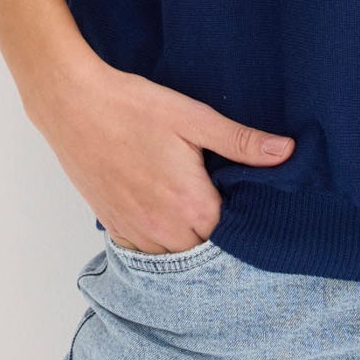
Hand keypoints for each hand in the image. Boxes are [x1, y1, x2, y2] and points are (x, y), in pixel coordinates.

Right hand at [25, 47, 294, 252]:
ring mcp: (134, 231)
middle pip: (205, 249)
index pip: (234, 233)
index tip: (246, 199)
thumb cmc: (133, 106)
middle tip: (219, 197)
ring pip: (174, 255)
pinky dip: (157, 239)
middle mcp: (163, 229)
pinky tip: (162, 211)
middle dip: (216, 230)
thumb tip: (287, 151)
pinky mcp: (111, 225)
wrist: (72, 104)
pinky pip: (144, 250)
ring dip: (186, 238)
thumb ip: (241, 142)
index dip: (244, 217)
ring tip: (191, 205)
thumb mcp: (194, 118)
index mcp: (191, 204)